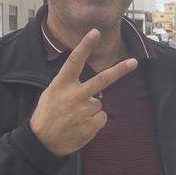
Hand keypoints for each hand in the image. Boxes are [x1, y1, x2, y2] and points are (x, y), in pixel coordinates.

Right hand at [30, 29, 137, 157]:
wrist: (42, 142)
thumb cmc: (46, 115)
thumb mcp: (50, 93)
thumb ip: (68, 84)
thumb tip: (86, 80)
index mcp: (61, 84)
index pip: (75, 61)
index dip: (85, 46)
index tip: (95, 32)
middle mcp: (74, 95)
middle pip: (102, 79)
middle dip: (119, 70)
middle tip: (133, 61)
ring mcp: (84, 111)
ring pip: (99, 102)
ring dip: (91, 108)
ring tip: (75, 117)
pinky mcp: (92, 125)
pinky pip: (102, 116)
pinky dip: (95, 120)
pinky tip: (81, 125)